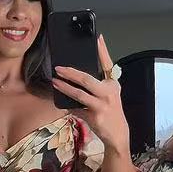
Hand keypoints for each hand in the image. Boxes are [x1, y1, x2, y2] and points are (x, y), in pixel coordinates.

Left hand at [52, 34, 129, 153]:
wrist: (117, 133)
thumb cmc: (111, 111)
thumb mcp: (109, 94)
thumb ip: (99, 83)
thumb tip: (79, 75)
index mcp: (112, 84)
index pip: (107, 63)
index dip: (102, 50)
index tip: (97, 37)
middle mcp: (108, 92)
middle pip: (87, 79)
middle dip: (71, 72)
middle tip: (59, 68)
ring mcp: (101, 105)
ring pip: (79, 94)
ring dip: (65, 88)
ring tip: (55, 82)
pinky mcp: (94, 117)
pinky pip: (77, 109)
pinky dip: (69, 106)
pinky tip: (62, 103)